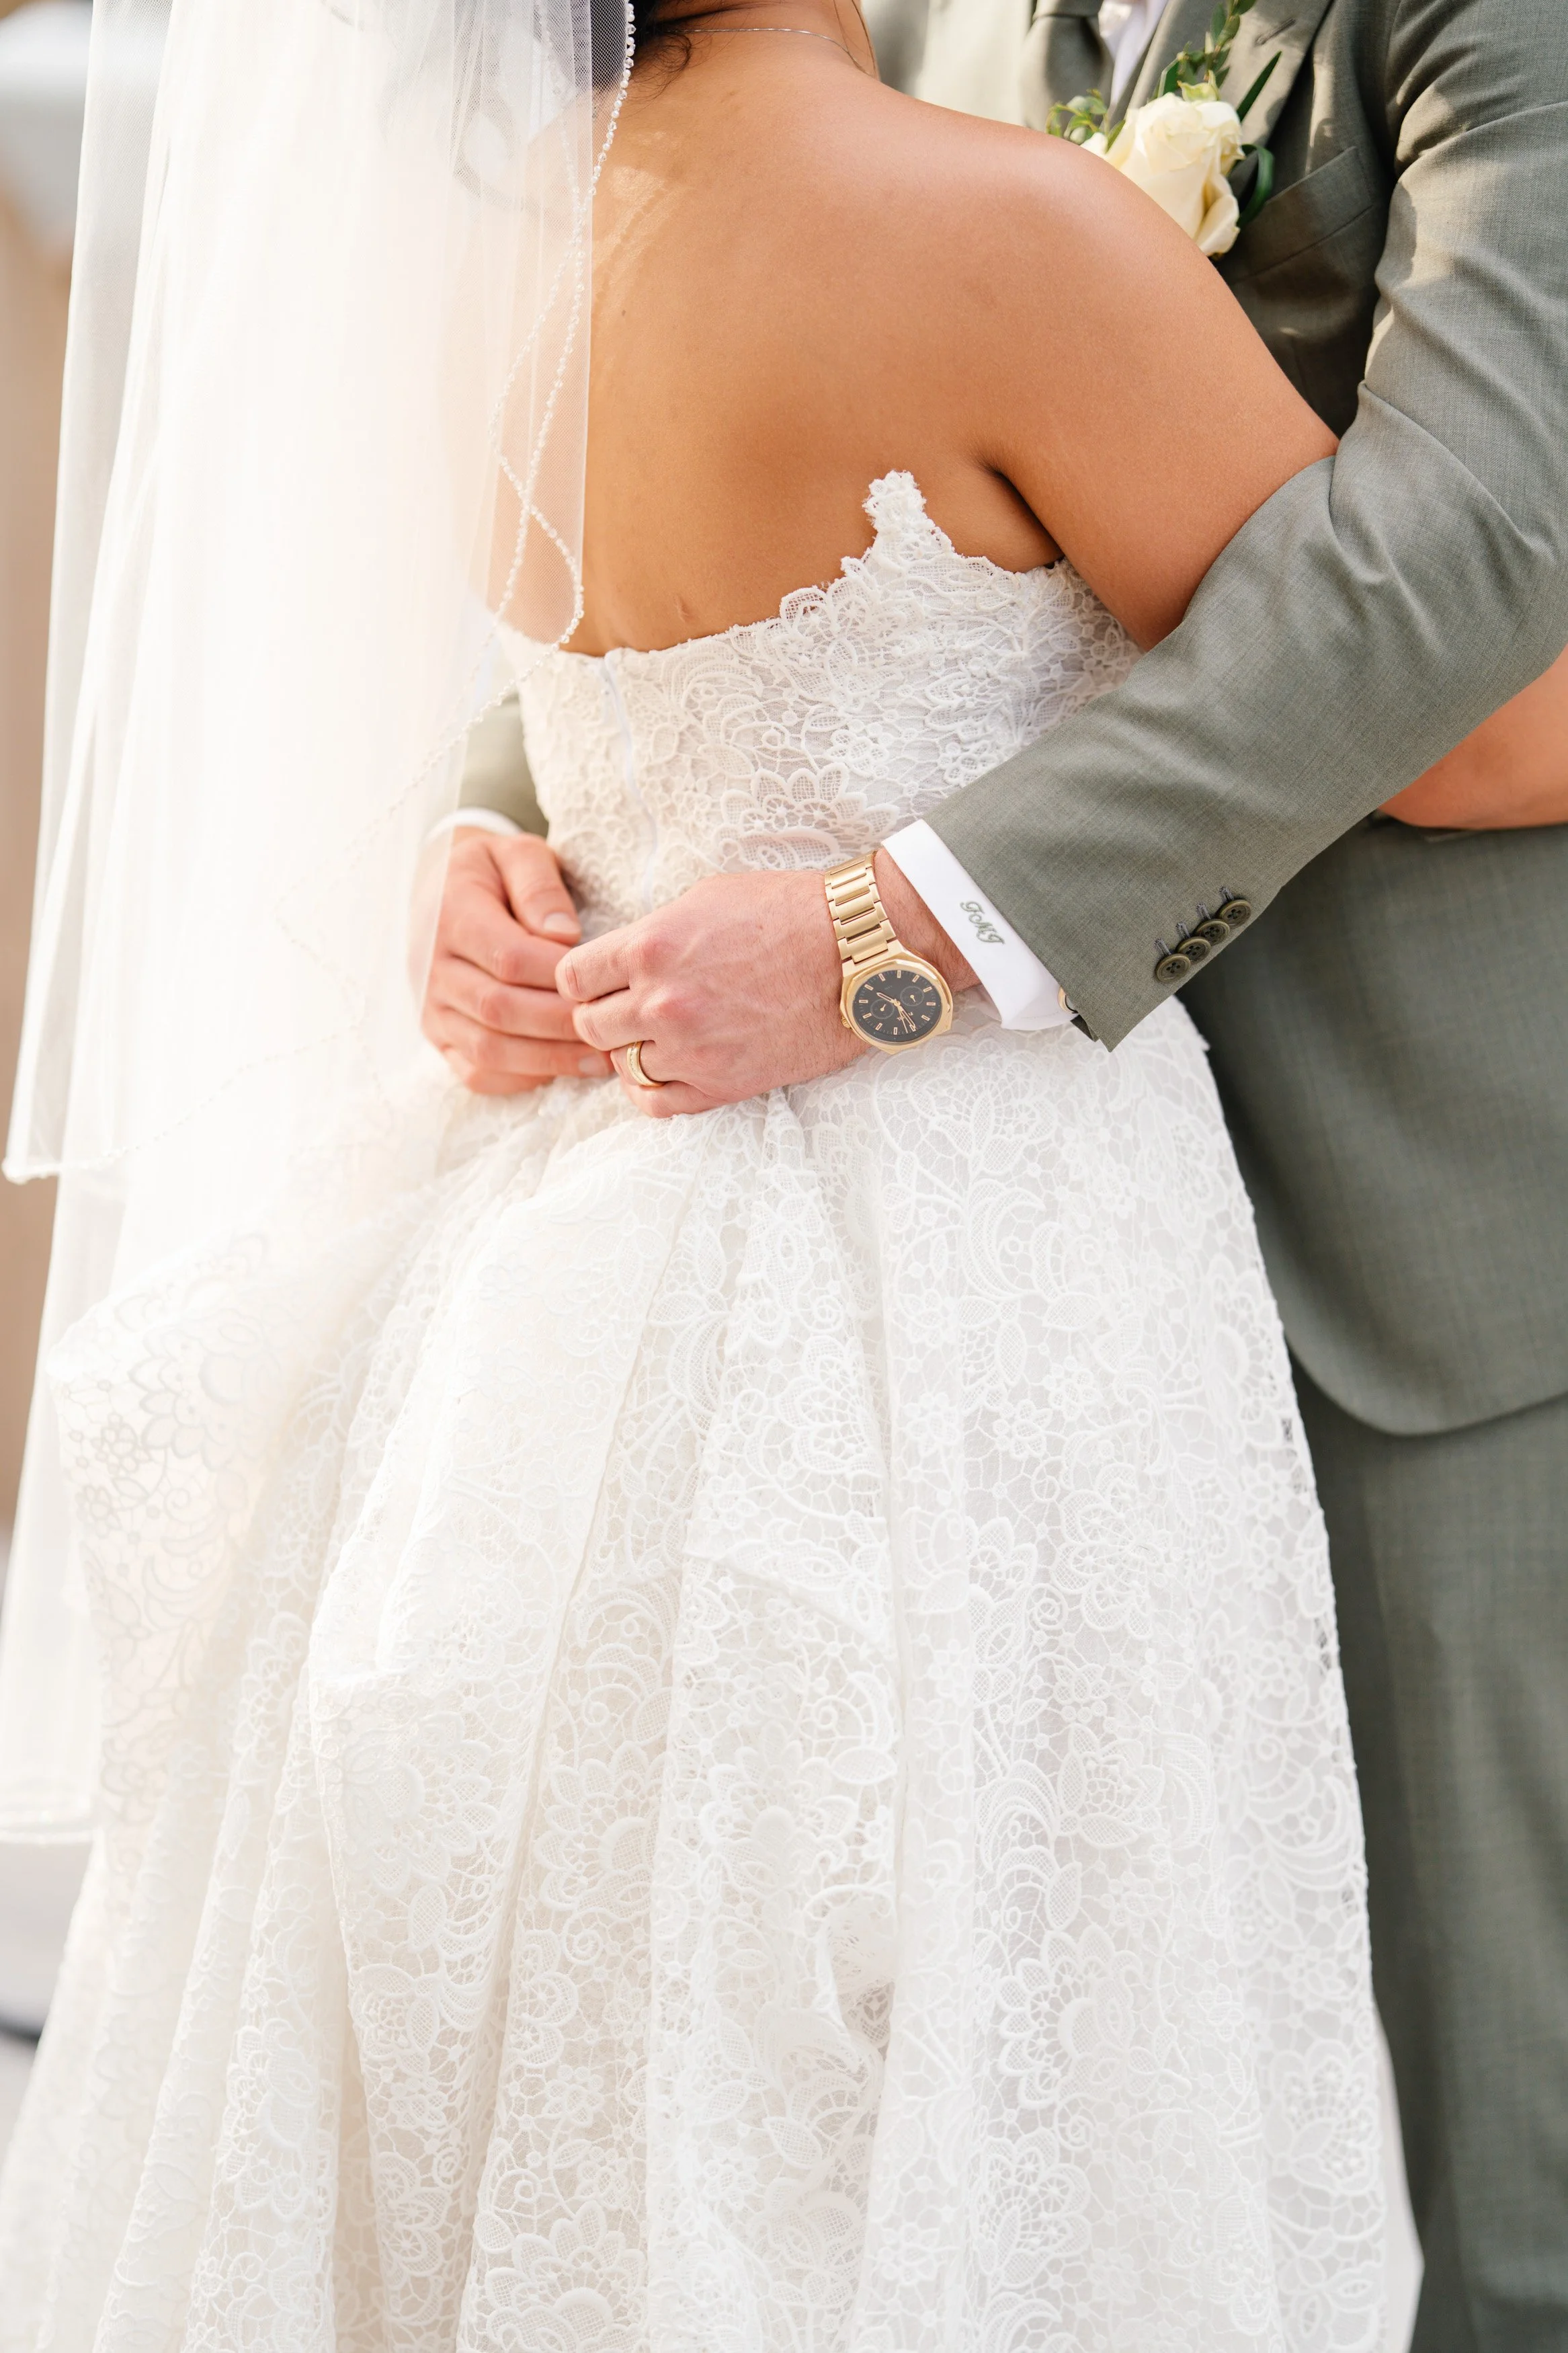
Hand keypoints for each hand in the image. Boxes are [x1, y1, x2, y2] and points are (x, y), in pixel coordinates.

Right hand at [416, 830, 613, 1093]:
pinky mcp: (438, 1035)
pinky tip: (561, 1069)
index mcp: (451, 915)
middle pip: (499, 1009)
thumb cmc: (494, 871)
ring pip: (488, 1049)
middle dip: (562, 1025)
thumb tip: (564, 934)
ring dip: (548, 1059)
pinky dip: (520, 1079)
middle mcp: (433, 966)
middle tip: (614, 1031)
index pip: (509, 957)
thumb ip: (539, 885)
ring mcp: (432, 1007)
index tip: (604, 984)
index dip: (560, 977)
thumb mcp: (518, 852)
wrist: (441, 888)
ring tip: (599, 1059)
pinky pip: (475, 1072)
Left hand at [556, 851, 976, 1117]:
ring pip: (622, 1067)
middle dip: (605, 1016)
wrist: (858, 954)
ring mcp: (691, 1049)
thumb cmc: (788, 912)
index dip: (584, 979)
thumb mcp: (705, 899)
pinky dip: (654, 1089)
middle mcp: (661, 1002)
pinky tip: (670, 1069)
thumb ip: (652, 934)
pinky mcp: (723, 1084)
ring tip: (658, 1037)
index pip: (572, 978)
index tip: (602, 980)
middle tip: (630, 1009)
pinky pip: (657, 1103)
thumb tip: (621, 960)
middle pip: (590, 1027)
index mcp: (649, 947)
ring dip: (633, 1052)